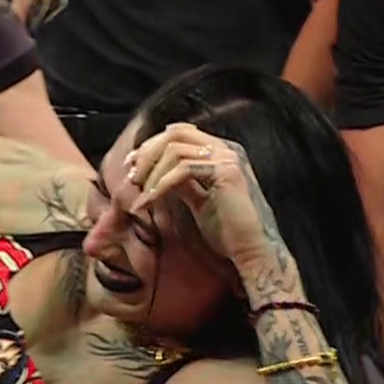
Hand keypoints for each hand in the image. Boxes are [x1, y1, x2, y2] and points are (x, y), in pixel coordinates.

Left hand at [126, 122, 284, 274]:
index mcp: (220, 152)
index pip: (180, 132)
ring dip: (151, 173)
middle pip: (175, 133)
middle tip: (131, 176)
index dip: (151, 145)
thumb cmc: (227, 230)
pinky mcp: (225, 173)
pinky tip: (148, 202)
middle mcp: (226, 149)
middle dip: (147, 153)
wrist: (251, 251)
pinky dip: (160, 186)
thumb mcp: (198, 199)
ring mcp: (228, 159)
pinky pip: (182, 171)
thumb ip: (182, 182)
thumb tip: (154, 173)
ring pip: (175, 151)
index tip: (131, 165)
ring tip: (139, 194)